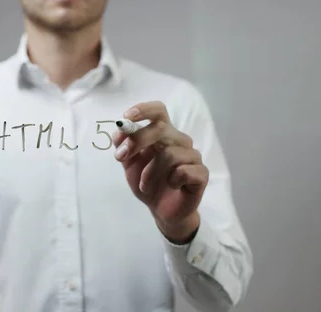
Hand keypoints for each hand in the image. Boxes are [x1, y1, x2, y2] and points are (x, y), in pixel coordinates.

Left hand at [112, 101, 208, 243]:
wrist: (161, 210)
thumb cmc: (148, 183)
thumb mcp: (129, 164)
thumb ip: (123, 146)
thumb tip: (119, 132)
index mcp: (163, 134)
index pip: (158, 111)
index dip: (144, 110)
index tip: (126, 116)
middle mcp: (179, 140)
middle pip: (161, 129)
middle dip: (137, 141)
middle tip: (121, 157)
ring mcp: (192, 156)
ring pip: (169, 154)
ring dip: (149, 173)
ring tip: (145, 185)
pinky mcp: (201, 173)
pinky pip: (183, 171)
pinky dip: (170, 181)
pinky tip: (170, 186)